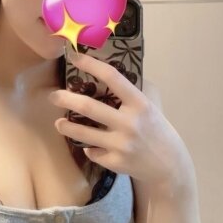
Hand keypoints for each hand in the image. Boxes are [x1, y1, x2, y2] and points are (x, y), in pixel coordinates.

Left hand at [48, 53, 187, 183]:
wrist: (168, 166)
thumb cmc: (159, 131)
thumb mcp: (152, 107)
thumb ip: (133, 93)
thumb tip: (107, 74)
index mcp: (140, 104)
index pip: (112, 78)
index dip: (91, 64)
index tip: (74, 56)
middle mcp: (129, 123)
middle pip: (88, 107)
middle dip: (65, 99)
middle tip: (54, 96)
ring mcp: (121, 145)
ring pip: (83, 133)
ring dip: (66, 126)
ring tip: (59, 123)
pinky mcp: (115, 162)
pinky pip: (92, 152)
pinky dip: (89, 148)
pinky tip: (91, 146)